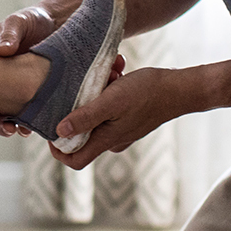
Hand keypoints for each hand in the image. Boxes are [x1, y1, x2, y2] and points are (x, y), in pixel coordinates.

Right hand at [0, 4, 62, 131]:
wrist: (58, 23)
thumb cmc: (31, 20)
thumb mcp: (17, 22)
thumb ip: (9, 35)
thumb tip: (3, 51)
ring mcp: (16, 89)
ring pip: (5, 114)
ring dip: (5, 125)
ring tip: (12, 130)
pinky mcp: (34, 95)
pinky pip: (26, 114)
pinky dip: (25, 124)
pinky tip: (30, 129)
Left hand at [48, 65, 183, 169]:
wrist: (180, 88)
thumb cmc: (148, 93)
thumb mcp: (111, 101)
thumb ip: (86, 117)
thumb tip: (59, 130)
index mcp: (106, 140)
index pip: (74, 160)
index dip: (57, 149)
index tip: (50, 127)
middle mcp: (111, 139)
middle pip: (82, 131)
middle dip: (79, 104)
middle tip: (85, 84)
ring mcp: (121, 128)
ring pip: (96, 113)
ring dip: (97, 90)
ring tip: (109, 72)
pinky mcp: (128, 116)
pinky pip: (109, 105)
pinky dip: (110, 88)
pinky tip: (118, 70)